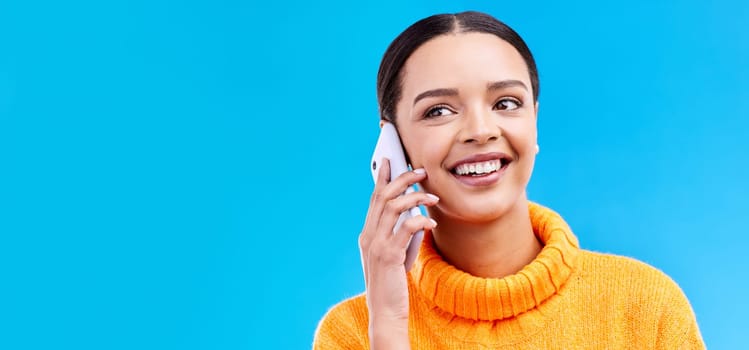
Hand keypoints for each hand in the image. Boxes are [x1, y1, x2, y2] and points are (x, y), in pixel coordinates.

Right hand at [358, 158, 438, 348]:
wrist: (385, 310)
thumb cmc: (392, 283)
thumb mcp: (393, 253)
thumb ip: (398, 234)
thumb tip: (415, 214)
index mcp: (367, 234)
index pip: (374, 199)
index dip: (381, 177)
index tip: (390, 160)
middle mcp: (368, 236)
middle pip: (383, 197)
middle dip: (402, 179)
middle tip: (420, 171)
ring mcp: (376, 245)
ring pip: (393, 207)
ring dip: (415, 197)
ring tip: (432, 196)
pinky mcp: (389, 255)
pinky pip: (405, 228)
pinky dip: (419, 220)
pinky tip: (431, 223)